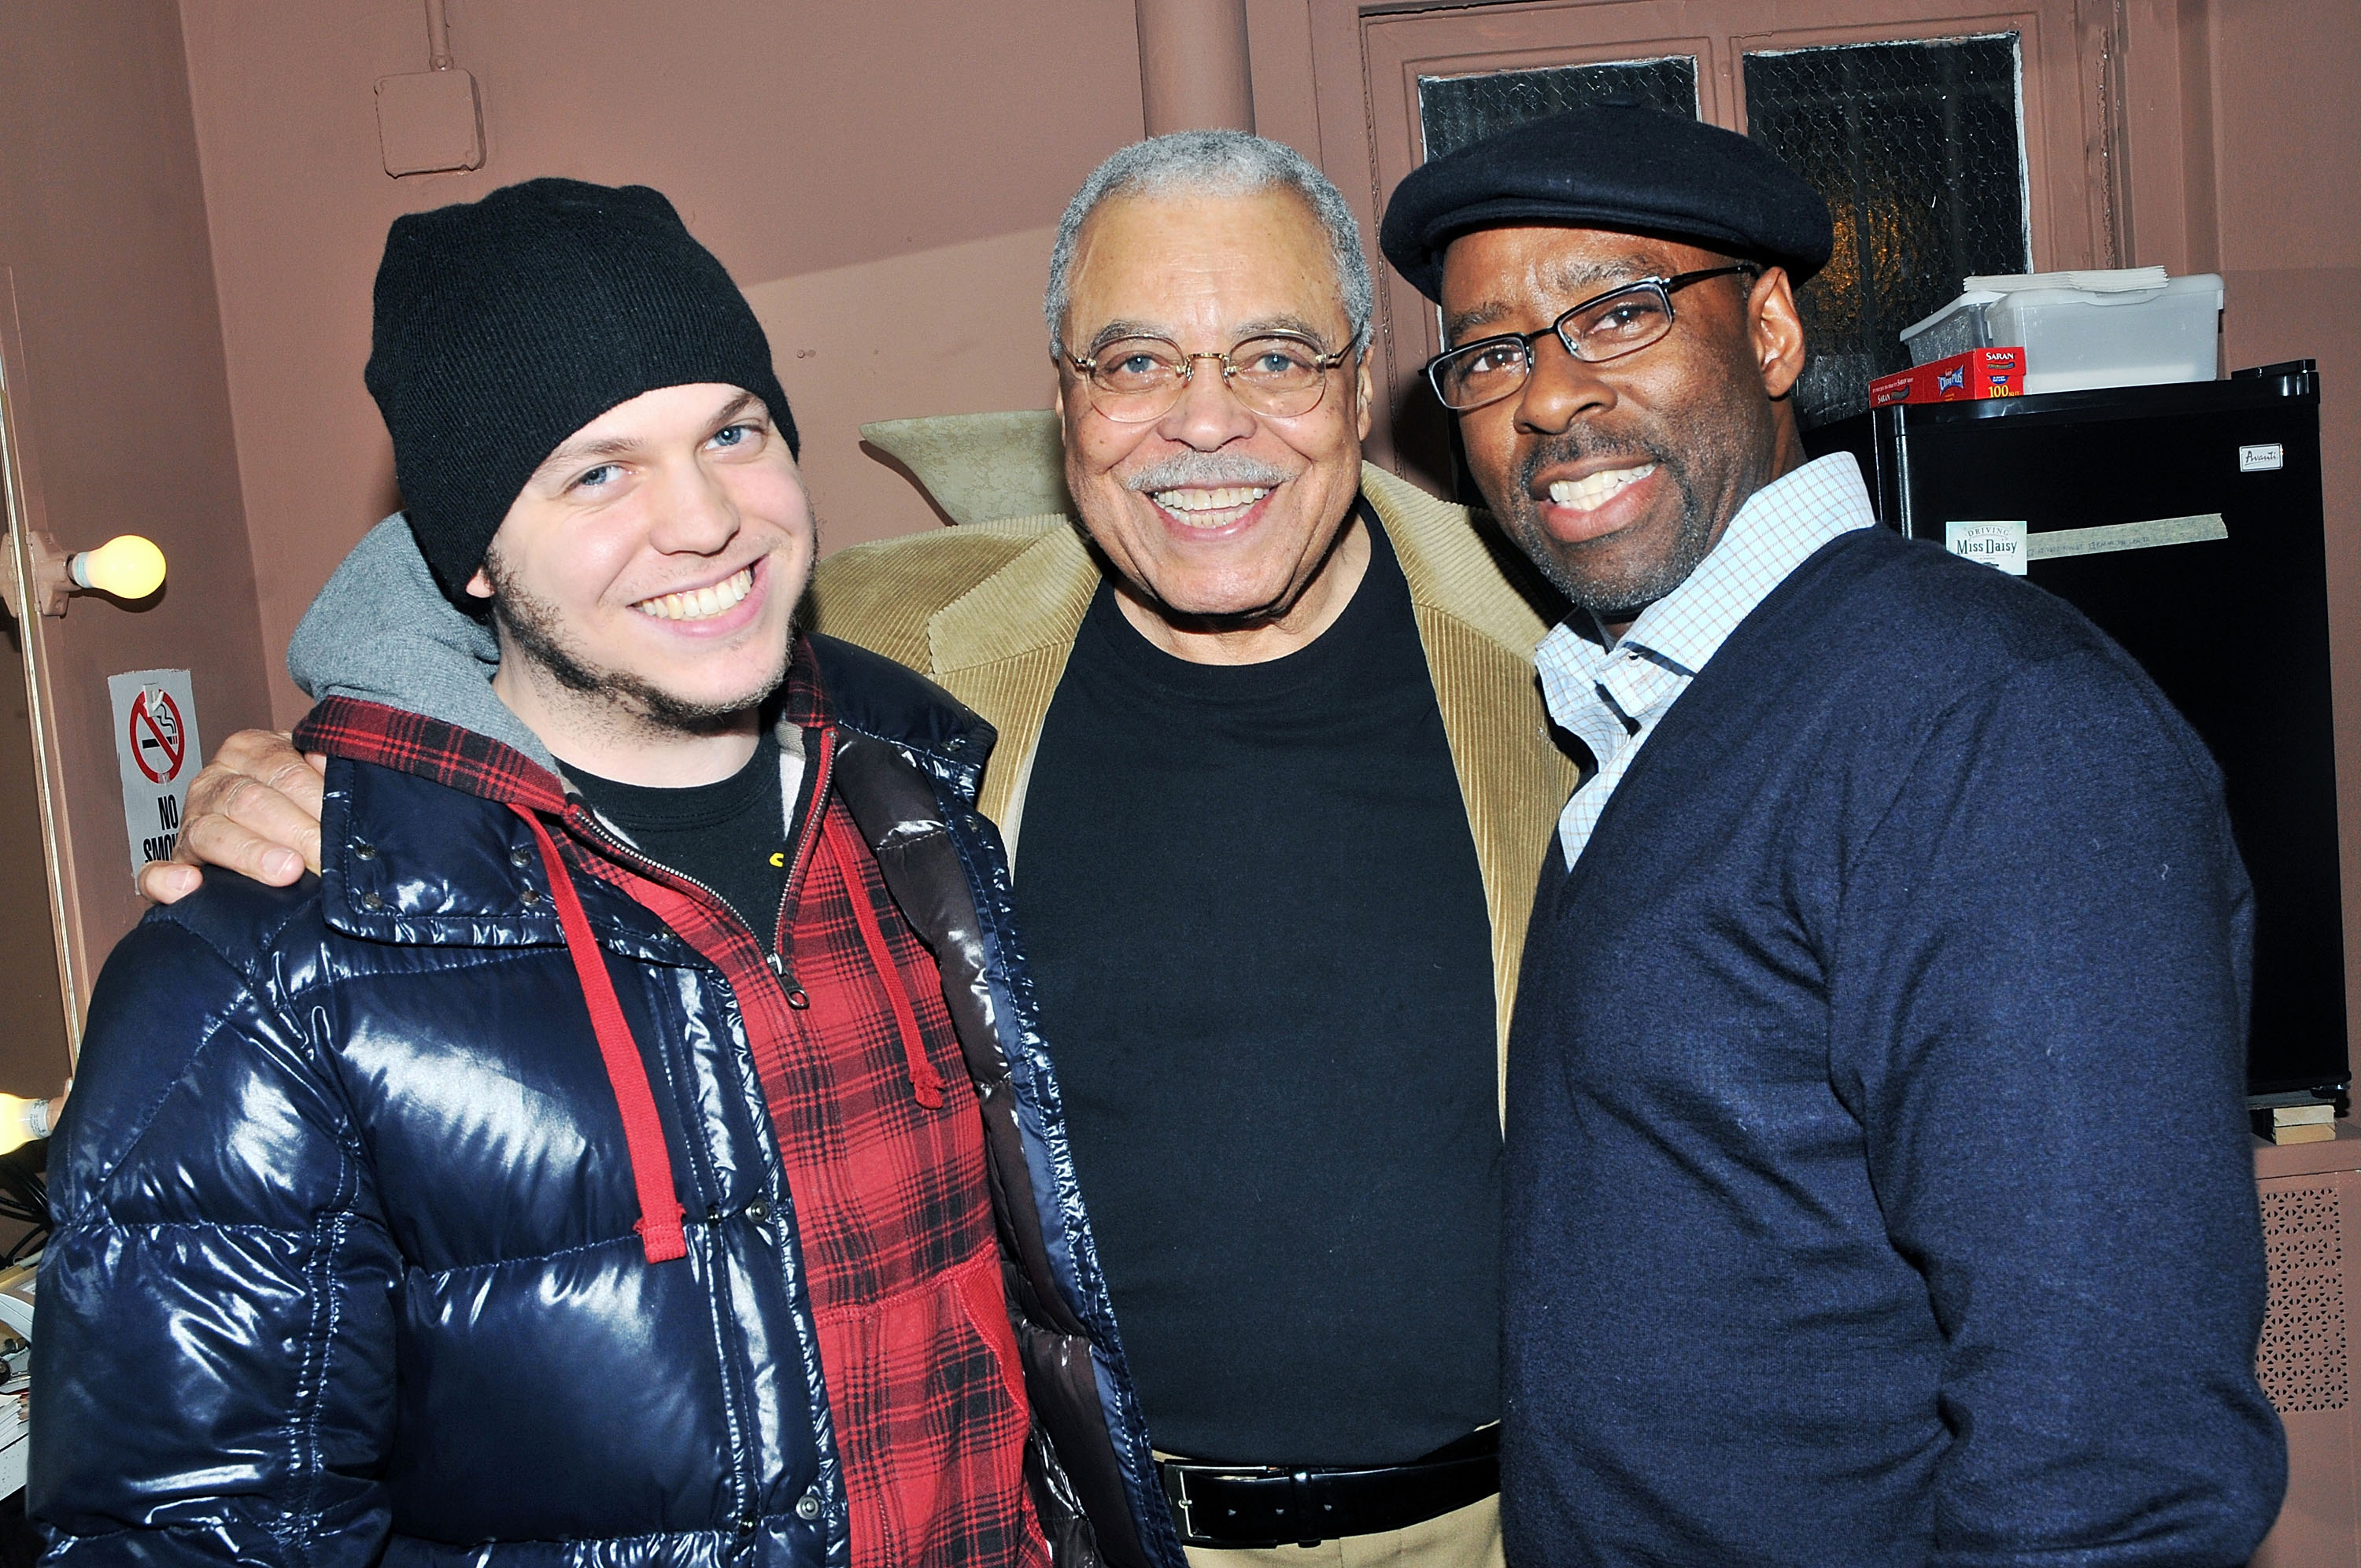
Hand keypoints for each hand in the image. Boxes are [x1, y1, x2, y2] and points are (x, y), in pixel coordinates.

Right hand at [136, 730, 326, 904]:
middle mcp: (215, 783)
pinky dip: (166, 879)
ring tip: (286, 871)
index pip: (280, 767)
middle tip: (326, 854)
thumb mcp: (317, 775)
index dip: (314, 795)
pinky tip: (189, 884)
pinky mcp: (175, 865)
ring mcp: (191, 824)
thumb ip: (326, 767)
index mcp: (249, 752)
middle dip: (293, 829)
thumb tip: (333, 765)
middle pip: (249, 800)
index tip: (342, 823)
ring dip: (250, 853)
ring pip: (212, 834)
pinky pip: (154, 873)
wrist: (276, 835)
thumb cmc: (304, 802)